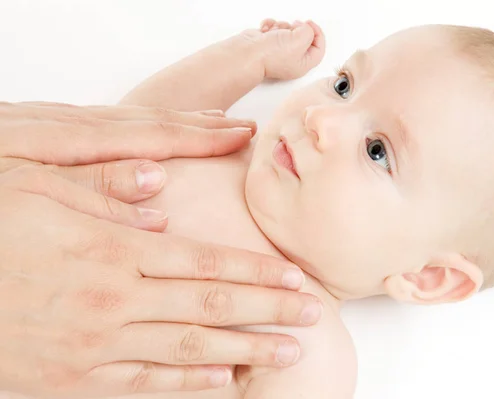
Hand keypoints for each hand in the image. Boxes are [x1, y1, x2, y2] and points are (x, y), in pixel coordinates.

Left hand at [0, 101, 256, 203]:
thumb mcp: (21, 191)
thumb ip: (87, 187)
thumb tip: (154, 180)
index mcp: (61, 140)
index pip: (148, 134)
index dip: (198, 137)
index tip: (238, 136)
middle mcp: (62, 126)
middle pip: (145, 119)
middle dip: (197, 124)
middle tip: (241, 127)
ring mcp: (49, 124)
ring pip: (127, 118)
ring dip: (174, 121)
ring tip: (211, 123)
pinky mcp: (35, 129)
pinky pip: (102, 123)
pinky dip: (138, 127)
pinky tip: (150, 137)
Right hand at [0, 165, 320, 396]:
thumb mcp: (36, 189)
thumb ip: (104, 195)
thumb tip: (161, 206)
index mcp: (112, 249)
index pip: (205, 263)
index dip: (255, 272)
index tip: (293, 277)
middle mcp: (115, 300)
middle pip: (211, 307)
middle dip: (268, 311)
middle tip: (312, 317)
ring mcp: (98, 345)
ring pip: (189, 349)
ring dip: (245, 351)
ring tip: (286, 352)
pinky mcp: (76, 378)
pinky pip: (145, 382)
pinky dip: (188, 382)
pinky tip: (224, 380)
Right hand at [242, 19, 325, 79]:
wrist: (247, 53)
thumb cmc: (269, 55)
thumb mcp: (300, 41)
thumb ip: (309, 32)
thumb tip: (305, 28)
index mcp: (302, 64)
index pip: (318, 49)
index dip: (317, 34)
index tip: (310, 24)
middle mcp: (291, 59)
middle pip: (303, 38)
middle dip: (296, 29)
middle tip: (293, 27)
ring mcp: (278, 51)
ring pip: (288, 31)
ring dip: (282, 26)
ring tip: (275, 31)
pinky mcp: (267, 43)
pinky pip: (274, 28)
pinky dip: (270, 26)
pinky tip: (265, 30)